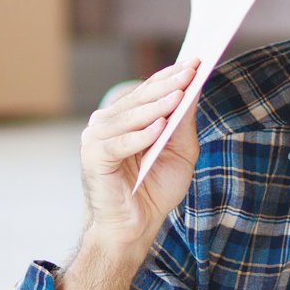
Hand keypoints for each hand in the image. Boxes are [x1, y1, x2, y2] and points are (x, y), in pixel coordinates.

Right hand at [78, 60, 200, 254]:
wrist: (134, 228)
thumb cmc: (156, 190)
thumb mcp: (179, 152)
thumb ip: (183, 124)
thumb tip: (193, 90)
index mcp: (126, 118)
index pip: (149, 90)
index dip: (172, 75)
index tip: (196, 62)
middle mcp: (107, 123)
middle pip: (141, 99)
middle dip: (168, 84)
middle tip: (191, 71)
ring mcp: (96, 139)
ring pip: (130, 117)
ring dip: (156, 106)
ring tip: (179, 95)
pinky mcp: (93, 158)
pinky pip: (118, 144)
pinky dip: (139, 136)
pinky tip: (159, 127)